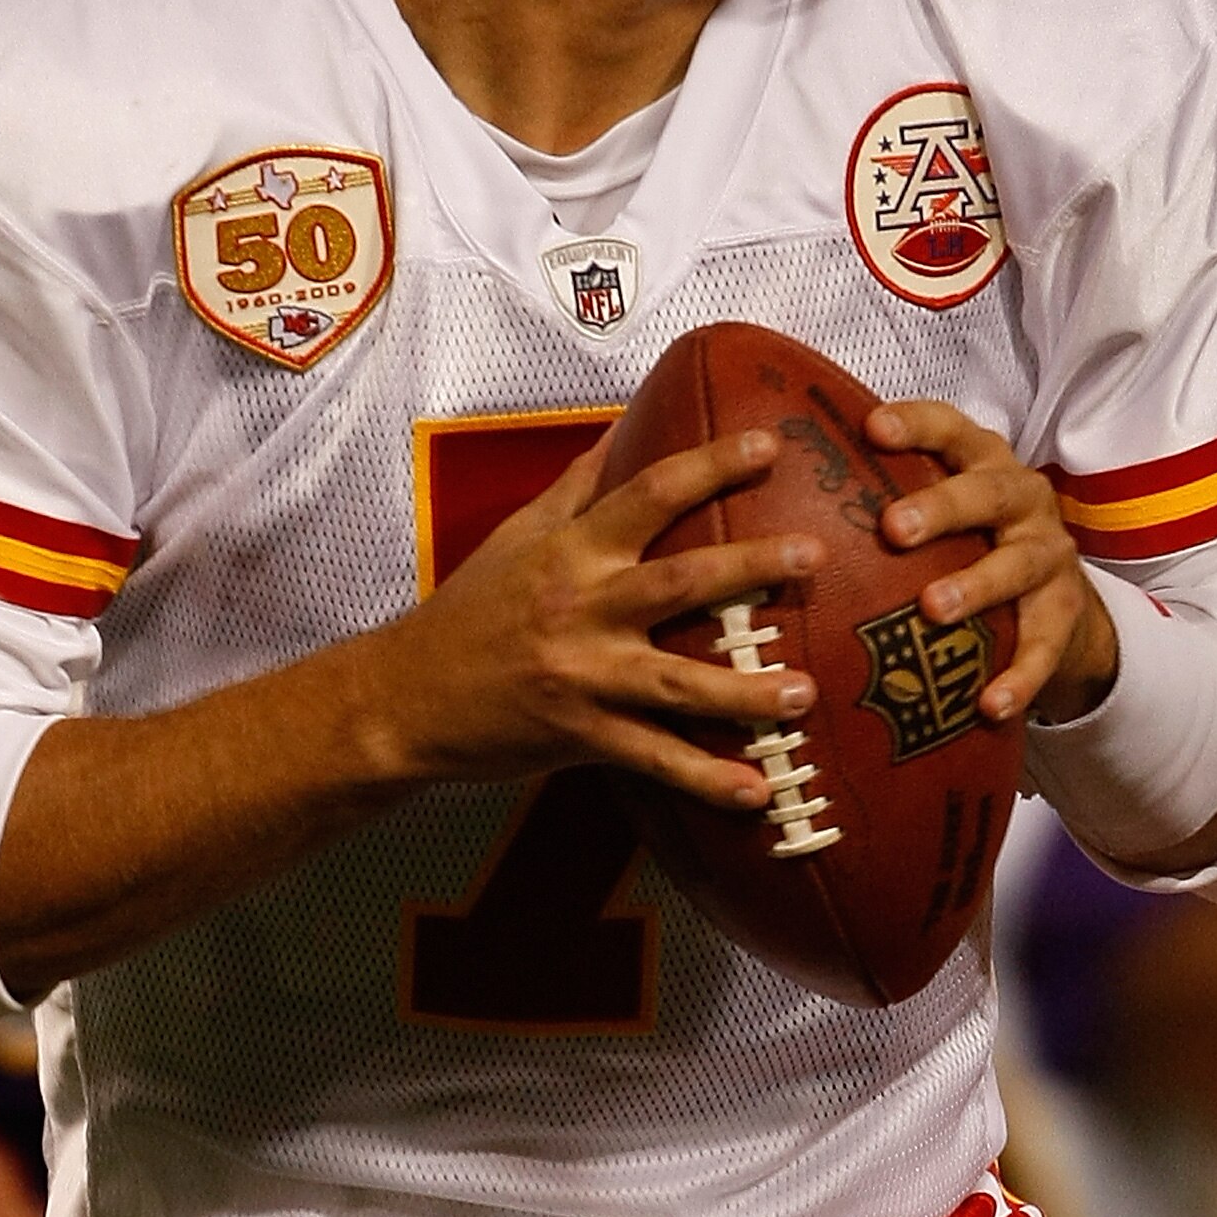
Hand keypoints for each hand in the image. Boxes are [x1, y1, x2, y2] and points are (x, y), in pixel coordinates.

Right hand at [363, 428, 826, 810]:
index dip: (708, 466)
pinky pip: (653, 761)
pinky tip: (756, 792)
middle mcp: (581, 609)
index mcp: (572, 552)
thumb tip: (628, 424)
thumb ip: (580, 485)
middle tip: (813, 556)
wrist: (403, 699)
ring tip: (806, 693)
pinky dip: (705, 779)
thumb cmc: (469, 612)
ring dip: (745, 691)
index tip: (768, 446)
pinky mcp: (579, 737)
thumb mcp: (518, 535)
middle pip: (679, 583)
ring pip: (677, 683)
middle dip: (750, 567)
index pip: (647, 494)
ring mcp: (583, 677)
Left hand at [862, 403, 1115, 724]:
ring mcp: (1049, 555)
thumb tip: (769, 494)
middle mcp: (1022, 499)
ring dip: (975, 586)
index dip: (915, 425)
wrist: (1060, 602)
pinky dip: (1018, 676)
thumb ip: (880, 496)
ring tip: (933, 610)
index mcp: (982, 463)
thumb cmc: (972, 543)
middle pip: (986, 493)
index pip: (950, 430)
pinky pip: (1044, 646)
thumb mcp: (939, 509)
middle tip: (893, 529)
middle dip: (940, 508)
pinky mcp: (1066, 613)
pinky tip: (989, 705)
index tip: (872, 429)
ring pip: (1016, 565)